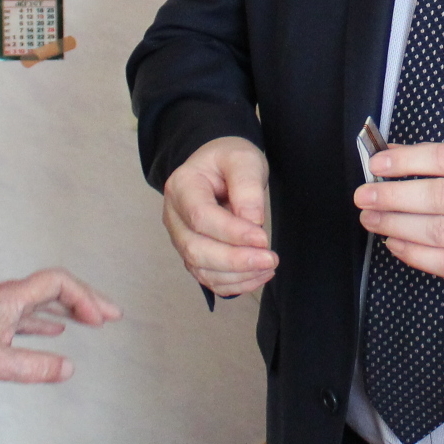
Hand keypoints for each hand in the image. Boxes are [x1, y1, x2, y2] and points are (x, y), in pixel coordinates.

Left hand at [0, 267, 122, 382]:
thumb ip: (32, 367)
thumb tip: (67, 368)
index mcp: (9, 299)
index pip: (58, 284)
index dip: (84, 298)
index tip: (99, 320)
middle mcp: (6, 299)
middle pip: (56, 289)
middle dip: (86, 300)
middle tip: (111, 315)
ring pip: (44, 302)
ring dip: (70, 310)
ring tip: (92, 321)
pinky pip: (30, 316)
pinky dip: (49, 322)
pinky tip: (56, 334)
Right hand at [161, 136, 276, 296]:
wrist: (218, 167)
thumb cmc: (229, 160)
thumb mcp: (243, 159)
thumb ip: (247, 187)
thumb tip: (253, 223)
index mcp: (181, 186)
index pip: (201, 217)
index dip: (232, 233)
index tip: (263, 238)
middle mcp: (174, 216)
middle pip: (196, 249)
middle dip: (235, 260)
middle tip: (270, 259)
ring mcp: (181, 238)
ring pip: (201, 268)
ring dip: (237, 275)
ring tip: (269, 266)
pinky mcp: (193, 254)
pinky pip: (208, 278)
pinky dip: (234, 283)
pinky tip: (258, 275)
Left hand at [355, 142, 443, 293]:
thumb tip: (395, 154)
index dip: (408, 160)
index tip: (378, 163)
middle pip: (439, 196)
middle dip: (394, 195)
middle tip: (364, 194)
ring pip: (437, 230)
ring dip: (396, 224)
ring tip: (371, 218)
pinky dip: (414, 254)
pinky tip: (394, 243)